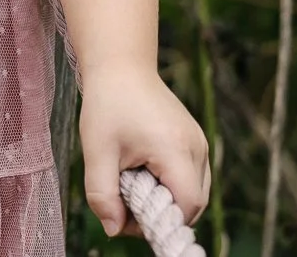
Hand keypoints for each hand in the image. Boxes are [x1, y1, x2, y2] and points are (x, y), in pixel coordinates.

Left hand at [78, 64, 209, 238]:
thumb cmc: (107, 104)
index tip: (128, 219)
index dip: (160, 222)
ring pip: (194, 191)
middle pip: (194, 203)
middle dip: (162, 213)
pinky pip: (191, 175)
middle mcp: (197, 147)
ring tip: (131, 183)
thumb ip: (102, 194)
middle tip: (125, 204)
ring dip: (166, 198)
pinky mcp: (195, 140)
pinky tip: (142, 170)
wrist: (121, 66)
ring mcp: (200, 142)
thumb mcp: (96, 150)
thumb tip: (114, 230)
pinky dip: (170, 183)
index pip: (186, 205)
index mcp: (176, 149)